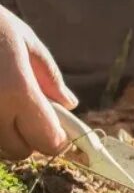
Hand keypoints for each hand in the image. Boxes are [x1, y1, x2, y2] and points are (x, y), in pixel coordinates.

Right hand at [0, 7, 77, 159]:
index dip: (57, 139)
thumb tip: (69, 104)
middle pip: (19, 151)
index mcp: (16, 91)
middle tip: (28, 114)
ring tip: (4, 104)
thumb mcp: (24, 41)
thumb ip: (48, 76)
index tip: (58, 128)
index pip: (47, 141)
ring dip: (4, 137)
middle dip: (29, 139)